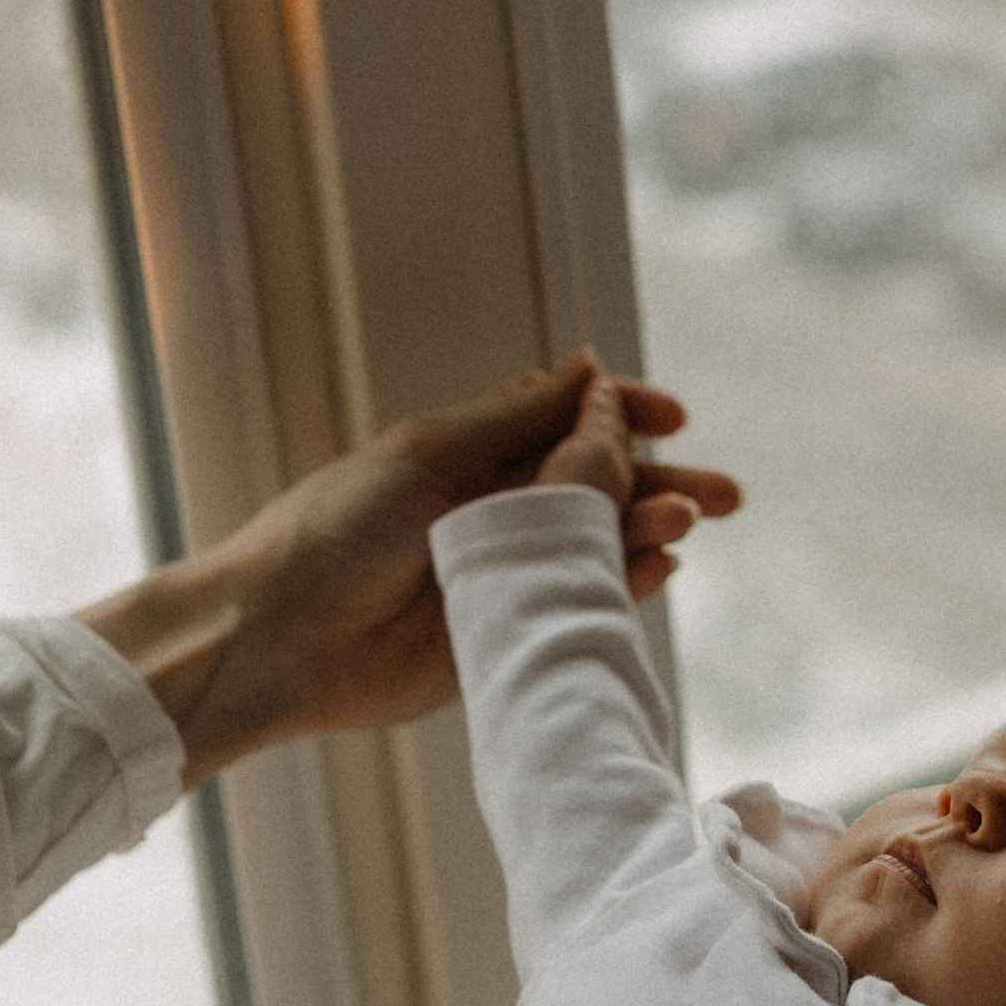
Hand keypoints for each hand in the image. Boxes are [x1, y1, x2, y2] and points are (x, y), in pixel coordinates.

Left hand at [78, 359, 740, 780]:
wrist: (278, 638)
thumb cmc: (333, 532)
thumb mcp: (428, 453)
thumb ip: (514, 419)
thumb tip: (588, 366)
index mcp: (469, 455)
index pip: (567, 424)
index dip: (624, 415)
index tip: (675, 414)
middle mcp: (492, 512)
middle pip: (599, 489)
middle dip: (666, 484)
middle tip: (728, 495)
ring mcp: (502, 575)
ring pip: (597, 546)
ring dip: (648, 531)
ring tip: (683, 522)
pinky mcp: (504, 638)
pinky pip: (577, 606)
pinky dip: (622, 588)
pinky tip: (656, 569)